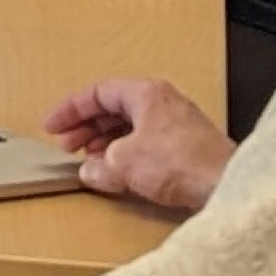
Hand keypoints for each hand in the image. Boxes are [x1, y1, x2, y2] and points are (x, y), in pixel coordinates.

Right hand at [43, 76, 232, 213]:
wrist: (222, 183)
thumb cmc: (182, 163)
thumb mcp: (123, 162)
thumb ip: (99, 165)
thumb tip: (91, 170)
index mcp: (146, 93)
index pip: (98, 92)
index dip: (71, 109)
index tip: (53, 124)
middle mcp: (162, 103)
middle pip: (113, 108)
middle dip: (86, 127)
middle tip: (66, 145)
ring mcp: (175, 125)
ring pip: (129, 127)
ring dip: (104, 143)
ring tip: (87, 160)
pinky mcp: (184, 148)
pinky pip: (144, 144)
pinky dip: (124, 155)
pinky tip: (115, 172)